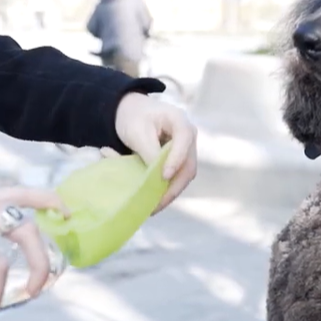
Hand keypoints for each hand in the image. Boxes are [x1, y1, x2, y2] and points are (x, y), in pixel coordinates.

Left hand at [114, 92, 196, 212]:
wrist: (131, 112)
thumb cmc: (133, 117)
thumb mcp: (137, 131)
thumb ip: (149, 151)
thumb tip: (158, 177)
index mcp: (179, 121)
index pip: (184, 139)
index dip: (176, 159)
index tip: (164, 176)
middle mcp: (188, 138)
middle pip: (188, 165)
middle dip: (174, 186)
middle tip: (157, 203)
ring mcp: (185, 151)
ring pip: (184, 176)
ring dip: (169, 192)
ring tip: (152, 207)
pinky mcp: (178, 162)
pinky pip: (175, 178)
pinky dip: (164, 190)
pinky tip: (151, 202)